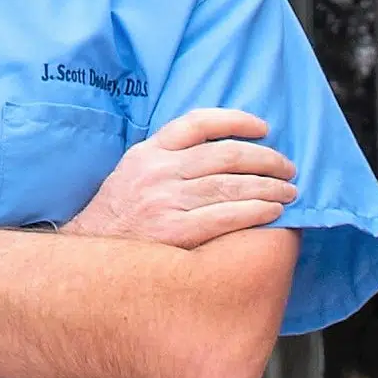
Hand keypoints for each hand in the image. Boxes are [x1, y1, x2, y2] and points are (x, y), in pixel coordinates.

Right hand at [65, 109, 296, 248]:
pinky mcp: (173, 232)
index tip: (264, 127)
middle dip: (265, 159)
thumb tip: (221, 152)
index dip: (236, 120)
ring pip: (230, 185)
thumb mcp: (133, 173)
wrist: (88, 257)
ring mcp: (165, 201)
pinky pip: (224, 216)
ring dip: (268, 187)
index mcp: (149, 152)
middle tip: (288, 168)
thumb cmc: (118, 217)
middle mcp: (157, 172)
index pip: (198, 123)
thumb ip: (168, 158)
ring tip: (289, 191)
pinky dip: (254, 211)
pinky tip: (272, 212)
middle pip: (225, 155)